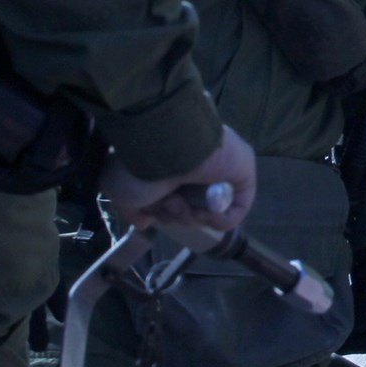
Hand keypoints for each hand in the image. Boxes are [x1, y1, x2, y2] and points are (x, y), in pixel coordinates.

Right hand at [99, 124, 256, 232]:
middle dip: (175, 214)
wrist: (162, 145)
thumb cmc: (136, 166)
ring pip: (210, 208)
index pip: (175, 198)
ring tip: (176, 203)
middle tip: (166, 206)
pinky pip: (237, 207)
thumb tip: (144, 222)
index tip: (152, 212)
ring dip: (190, 216)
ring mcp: (221, 168)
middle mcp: (198, 164)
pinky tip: (201, 214)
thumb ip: (133, 210)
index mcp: (174, 164)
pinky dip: (219, 219)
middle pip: (192, 206)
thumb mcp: (122, 193)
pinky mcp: (243, 171)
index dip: (163, 212)